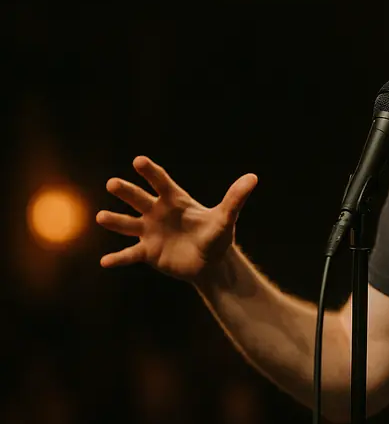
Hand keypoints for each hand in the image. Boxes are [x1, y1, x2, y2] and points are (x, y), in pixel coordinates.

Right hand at [96, 156, 256, 282]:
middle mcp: (158, 212)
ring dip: (114, 221)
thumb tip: (253, 178)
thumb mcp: (226, 218)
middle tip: (113, 183)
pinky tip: (105, 262)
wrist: (211, 263)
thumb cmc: (217, 236)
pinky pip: (129, 254)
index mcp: (175, 200)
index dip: (151, 172)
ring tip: (101, 217)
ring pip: (127, 224)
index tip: (139, 161)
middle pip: (138, 198)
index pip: (161, 182)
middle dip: (126, 191)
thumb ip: (235, 199)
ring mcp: (150, 232)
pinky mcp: (147, 252)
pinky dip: (118, 258)